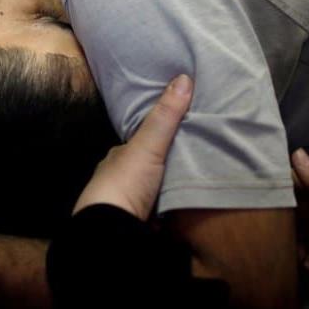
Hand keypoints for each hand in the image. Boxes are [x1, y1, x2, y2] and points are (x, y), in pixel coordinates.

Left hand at [73, 75, 192, 219]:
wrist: (111, 231)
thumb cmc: (125, 182)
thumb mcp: (148, 144)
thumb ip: (165, 116)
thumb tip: (183, 77)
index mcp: (118, 158)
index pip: (140, 141)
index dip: (158, 135)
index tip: (181, 130)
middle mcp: (119, 179)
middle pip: (149, 167)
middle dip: (167, 164)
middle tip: (197, 157)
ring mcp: (127, 204)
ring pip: (153, 191)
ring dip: (168, 189)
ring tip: (197, 182)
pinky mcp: (138, 226)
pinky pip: (159, 214)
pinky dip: (170, 211)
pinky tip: (186, 208)